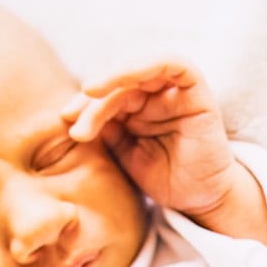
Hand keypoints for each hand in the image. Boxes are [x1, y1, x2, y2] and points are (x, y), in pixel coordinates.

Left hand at [68, 60, 266, 241]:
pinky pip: (174, 65)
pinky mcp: (197, 91)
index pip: (107, 93)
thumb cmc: (166, 178)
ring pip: (138, 73)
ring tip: (89, 103)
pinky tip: (121, 79)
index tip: (66, 120)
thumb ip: (107, 128)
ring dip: (111, 85)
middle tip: (77, 128)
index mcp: (140, 106)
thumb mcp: (125, 153)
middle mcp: (158, 94)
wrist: (200, 201)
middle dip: (93, 102)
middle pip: (119, 84)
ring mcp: (177, 92)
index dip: (84, 103)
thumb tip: (78, 109)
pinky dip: (146, 65)